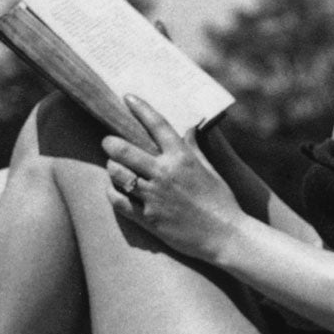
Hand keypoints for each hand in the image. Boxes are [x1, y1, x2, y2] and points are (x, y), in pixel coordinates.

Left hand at [102, 96, 242, 259]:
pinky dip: (112, 193)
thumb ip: (194, 148)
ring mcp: (155, 197)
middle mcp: (165, 174)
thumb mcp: (210, 169)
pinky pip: (119, 201)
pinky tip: (113, 189)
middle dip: (110, 143)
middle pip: (124, 150)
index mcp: (182, 158)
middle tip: (107, 142)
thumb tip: (188, 127)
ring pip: (118, 174)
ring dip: (112, 168)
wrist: (225, 236)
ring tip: (113, 167)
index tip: (128, 97)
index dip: (140, 108)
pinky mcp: (149, 218)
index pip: (157, 125)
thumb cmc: (221, 200)